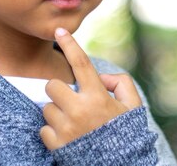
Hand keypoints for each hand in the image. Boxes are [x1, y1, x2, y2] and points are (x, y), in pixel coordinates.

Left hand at [39, 28, 142, 149]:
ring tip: (74, 124)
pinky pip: (43, 129)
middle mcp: (79, 110)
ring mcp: (66, 128)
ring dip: (57, 113)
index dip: (70, 44)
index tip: (60, 31)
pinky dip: (53, 132)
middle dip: (60, 91)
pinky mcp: (56, 144)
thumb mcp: (133, 107)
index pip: (81, 63)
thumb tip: (101, 77)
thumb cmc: (126, 135)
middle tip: (72, 102)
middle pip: (52, 85)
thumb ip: (121, 84)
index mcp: (98, 97)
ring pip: (47, 108)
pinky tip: (68, 137)